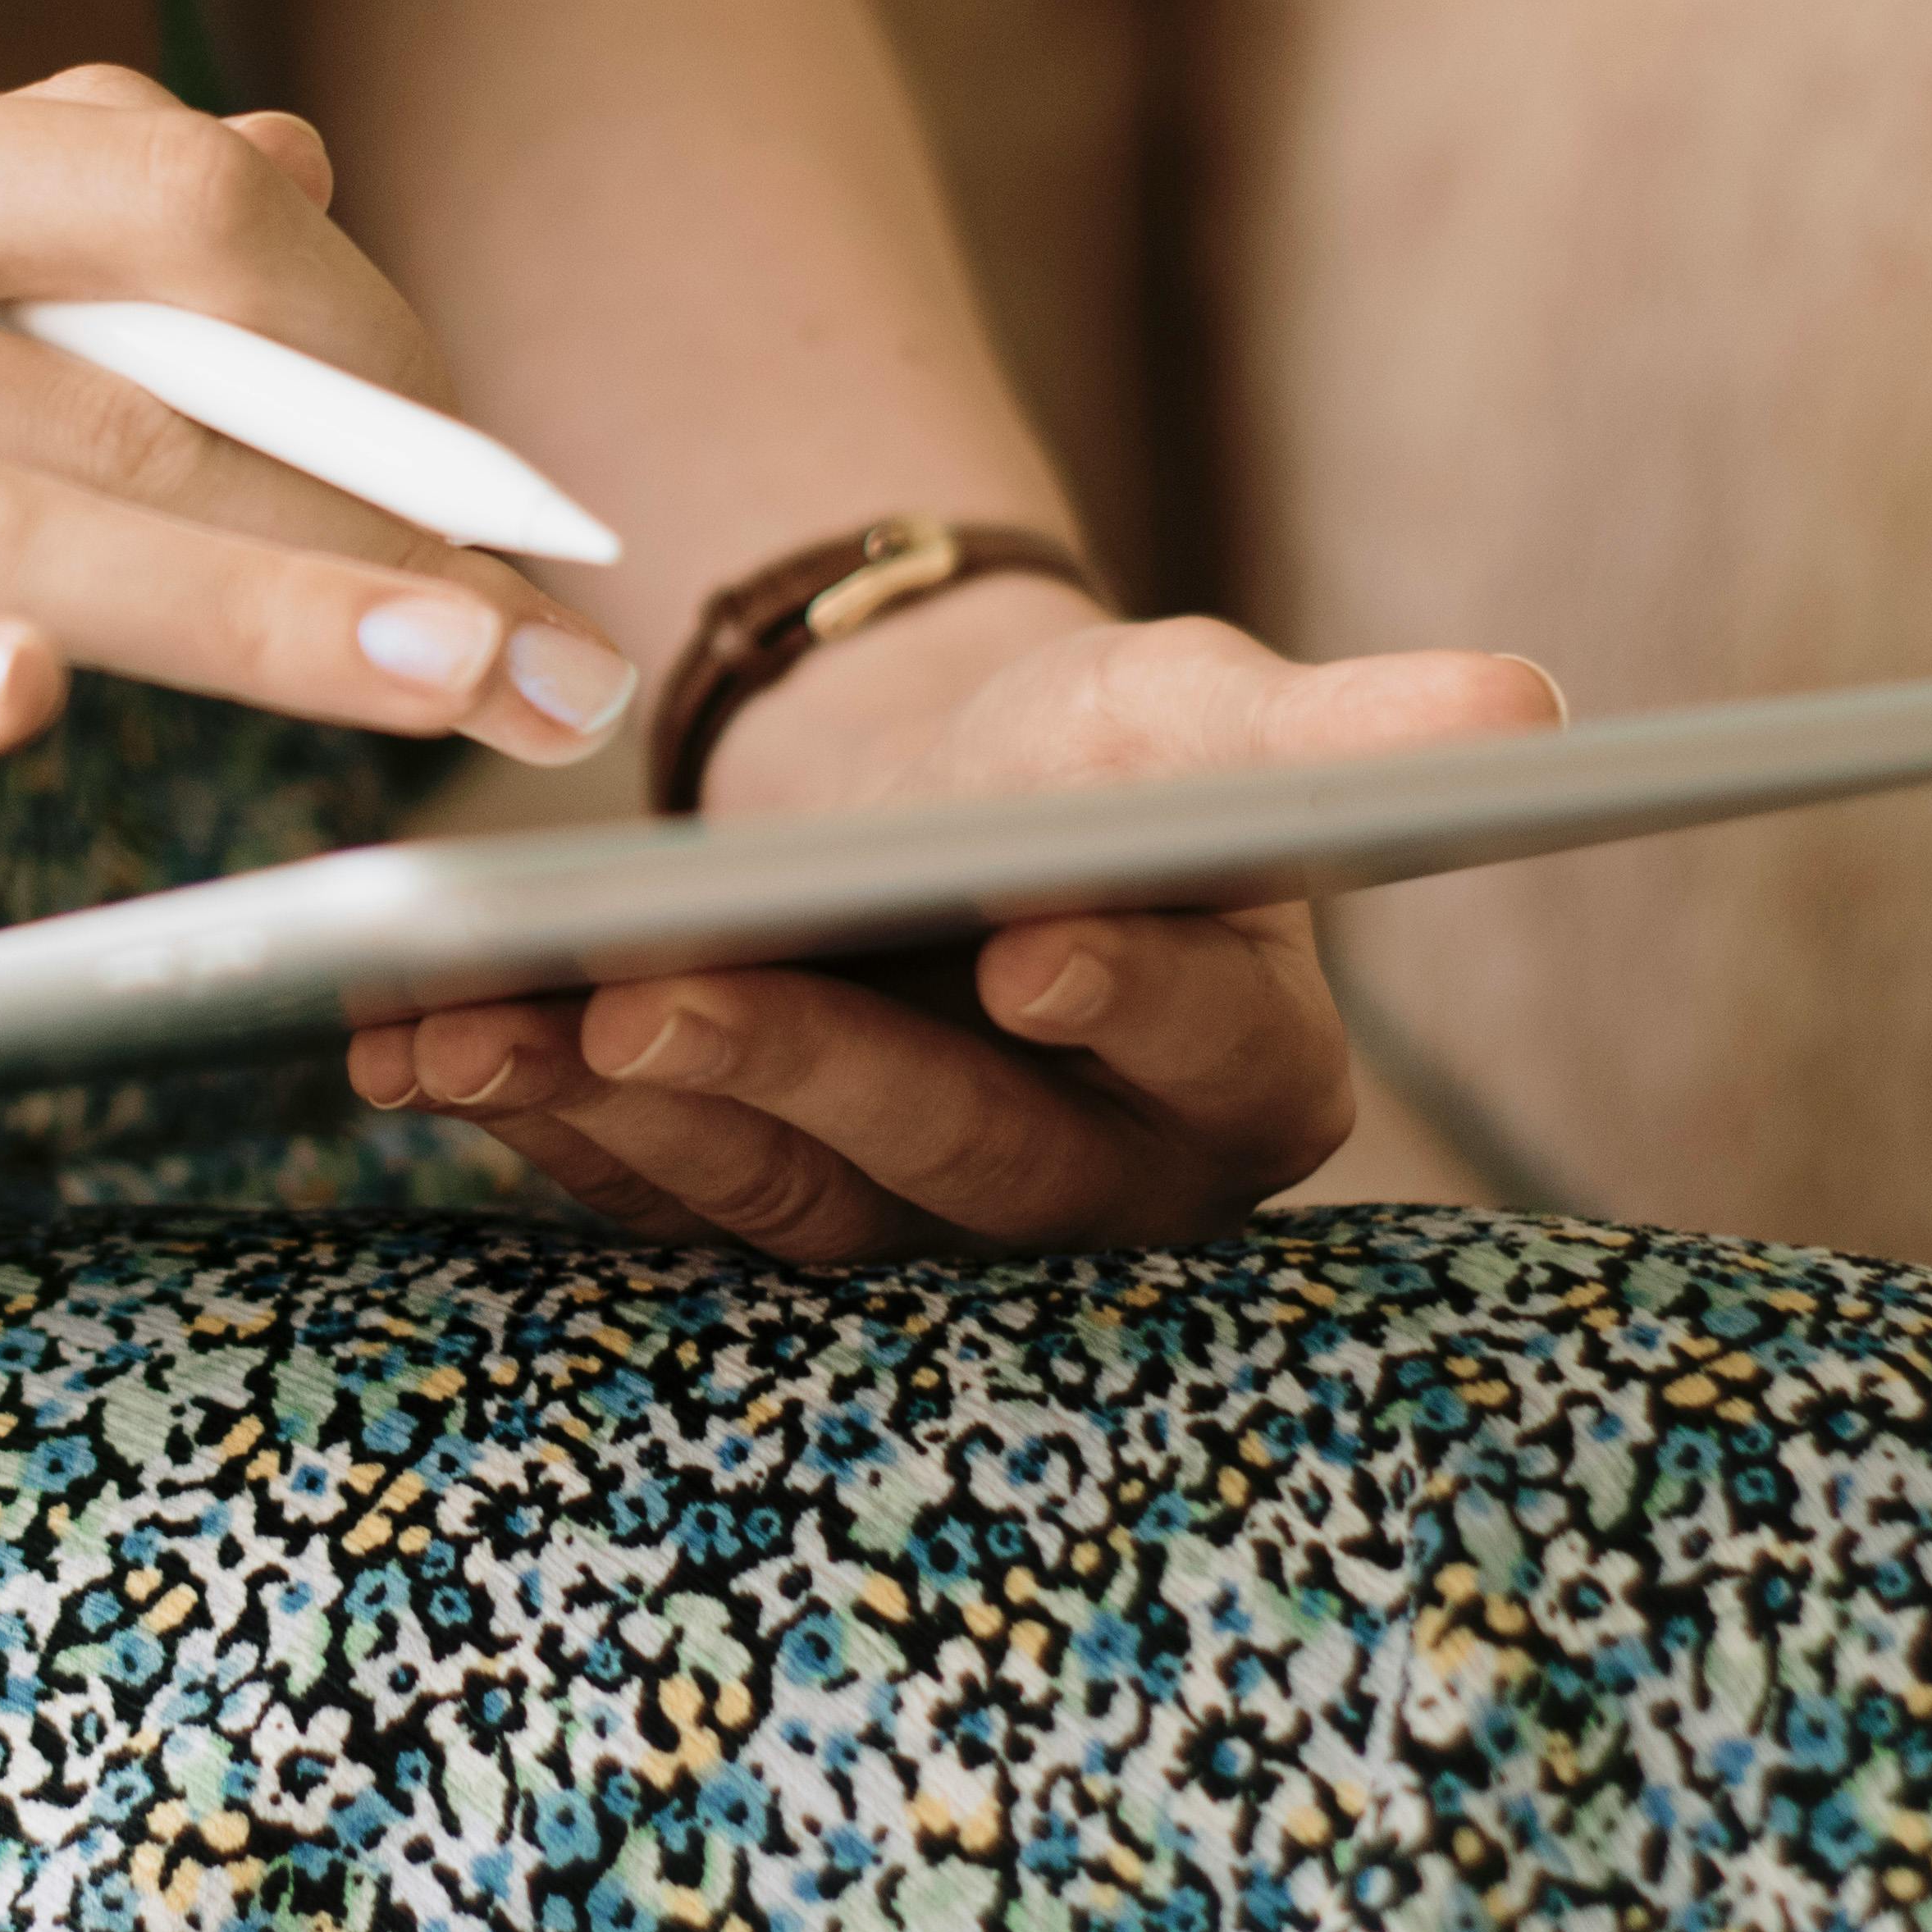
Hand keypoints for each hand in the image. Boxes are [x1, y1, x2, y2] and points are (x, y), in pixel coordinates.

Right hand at [0, 68, 637, 864]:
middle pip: (106, 389)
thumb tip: (285, 152)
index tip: (520, 485)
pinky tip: (25, 700)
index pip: (149, 200)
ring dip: (235, 607)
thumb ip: (10, 223)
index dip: (368, 335)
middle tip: (558, 646)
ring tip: (435, 677)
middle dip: (373, 523)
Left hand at [345, 606, 1564, 1260]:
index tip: (1032, 941)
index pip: (1207, 1053)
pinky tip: (404, 1045)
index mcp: (1248, 1076)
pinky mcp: (762, 1212)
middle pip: (951, 1157)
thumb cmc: (1108, 760)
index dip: (1126, 1002)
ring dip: (609, 1109)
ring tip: (463, 1020)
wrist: (944, 811)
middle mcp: (1092, 1194)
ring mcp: (913, 1223)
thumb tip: (1528, 708)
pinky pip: (645, 1194)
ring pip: (770, 1199)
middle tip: (648, 987)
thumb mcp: (1200, 713)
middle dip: (788, 1070)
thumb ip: (1333, 730)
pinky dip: (522, 1116)